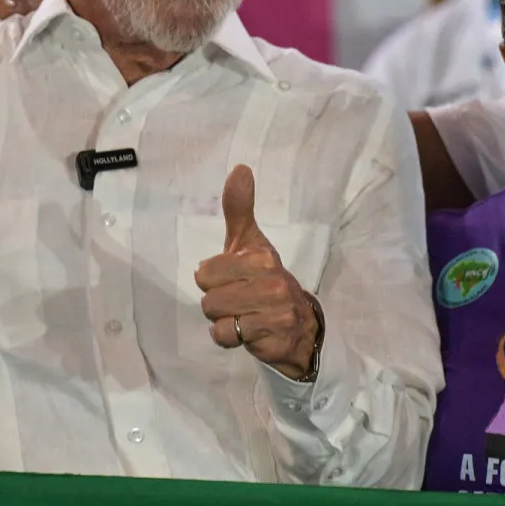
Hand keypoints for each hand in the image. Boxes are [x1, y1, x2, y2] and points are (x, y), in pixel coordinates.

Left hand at [194, 165, 321, 379]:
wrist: (299, 325)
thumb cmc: (265, 279)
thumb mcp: (250, 243)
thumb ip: (239, 209)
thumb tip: (240, 168)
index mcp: (262, 258)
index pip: (205, 272)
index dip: (213, 279)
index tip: (233, 280)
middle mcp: (272, 283)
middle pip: (208, 298)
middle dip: (218, 303)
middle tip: (240, 300)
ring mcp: (275, 312)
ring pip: (216, 317)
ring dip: (224, 320)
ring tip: (244, 315)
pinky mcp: (273, 337)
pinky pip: (226, 336)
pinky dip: (230, 337)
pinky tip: (247, 331)